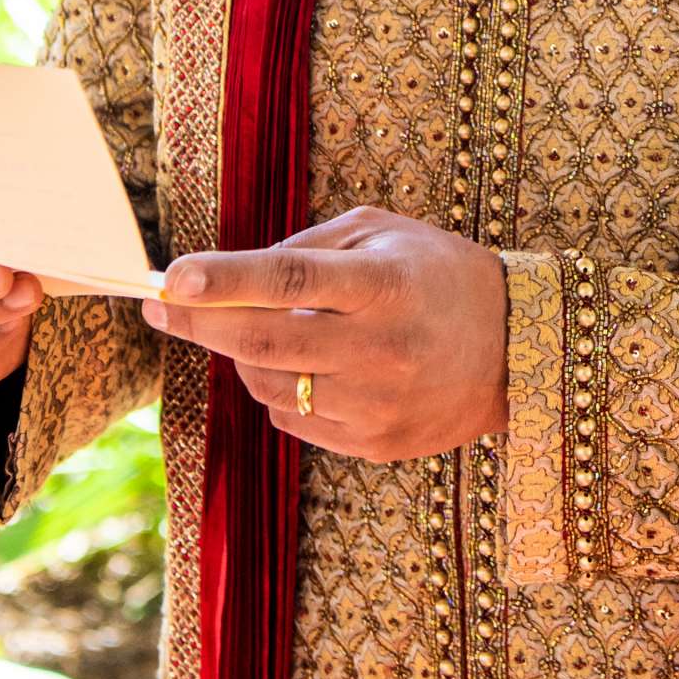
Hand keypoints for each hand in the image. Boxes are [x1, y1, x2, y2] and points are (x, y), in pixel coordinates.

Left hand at [142, 205, 507, 460]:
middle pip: (261, 340)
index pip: (288, 280)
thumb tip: (236, 273)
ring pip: (268, 385)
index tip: (171, 277)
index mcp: (383, 286)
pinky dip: (280, 388)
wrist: (518, 350)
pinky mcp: (375, 446)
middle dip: (198, 321)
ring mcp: (376, 406)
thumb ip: (310, 244)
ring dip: (243, 354)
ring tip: (257, 327)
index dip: (224, 279)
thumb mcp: (385, 232)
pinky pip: (295, 419)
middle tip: (160, 303)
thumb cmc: (441, 274)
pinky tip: (305, 364)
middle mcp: (378, 350)